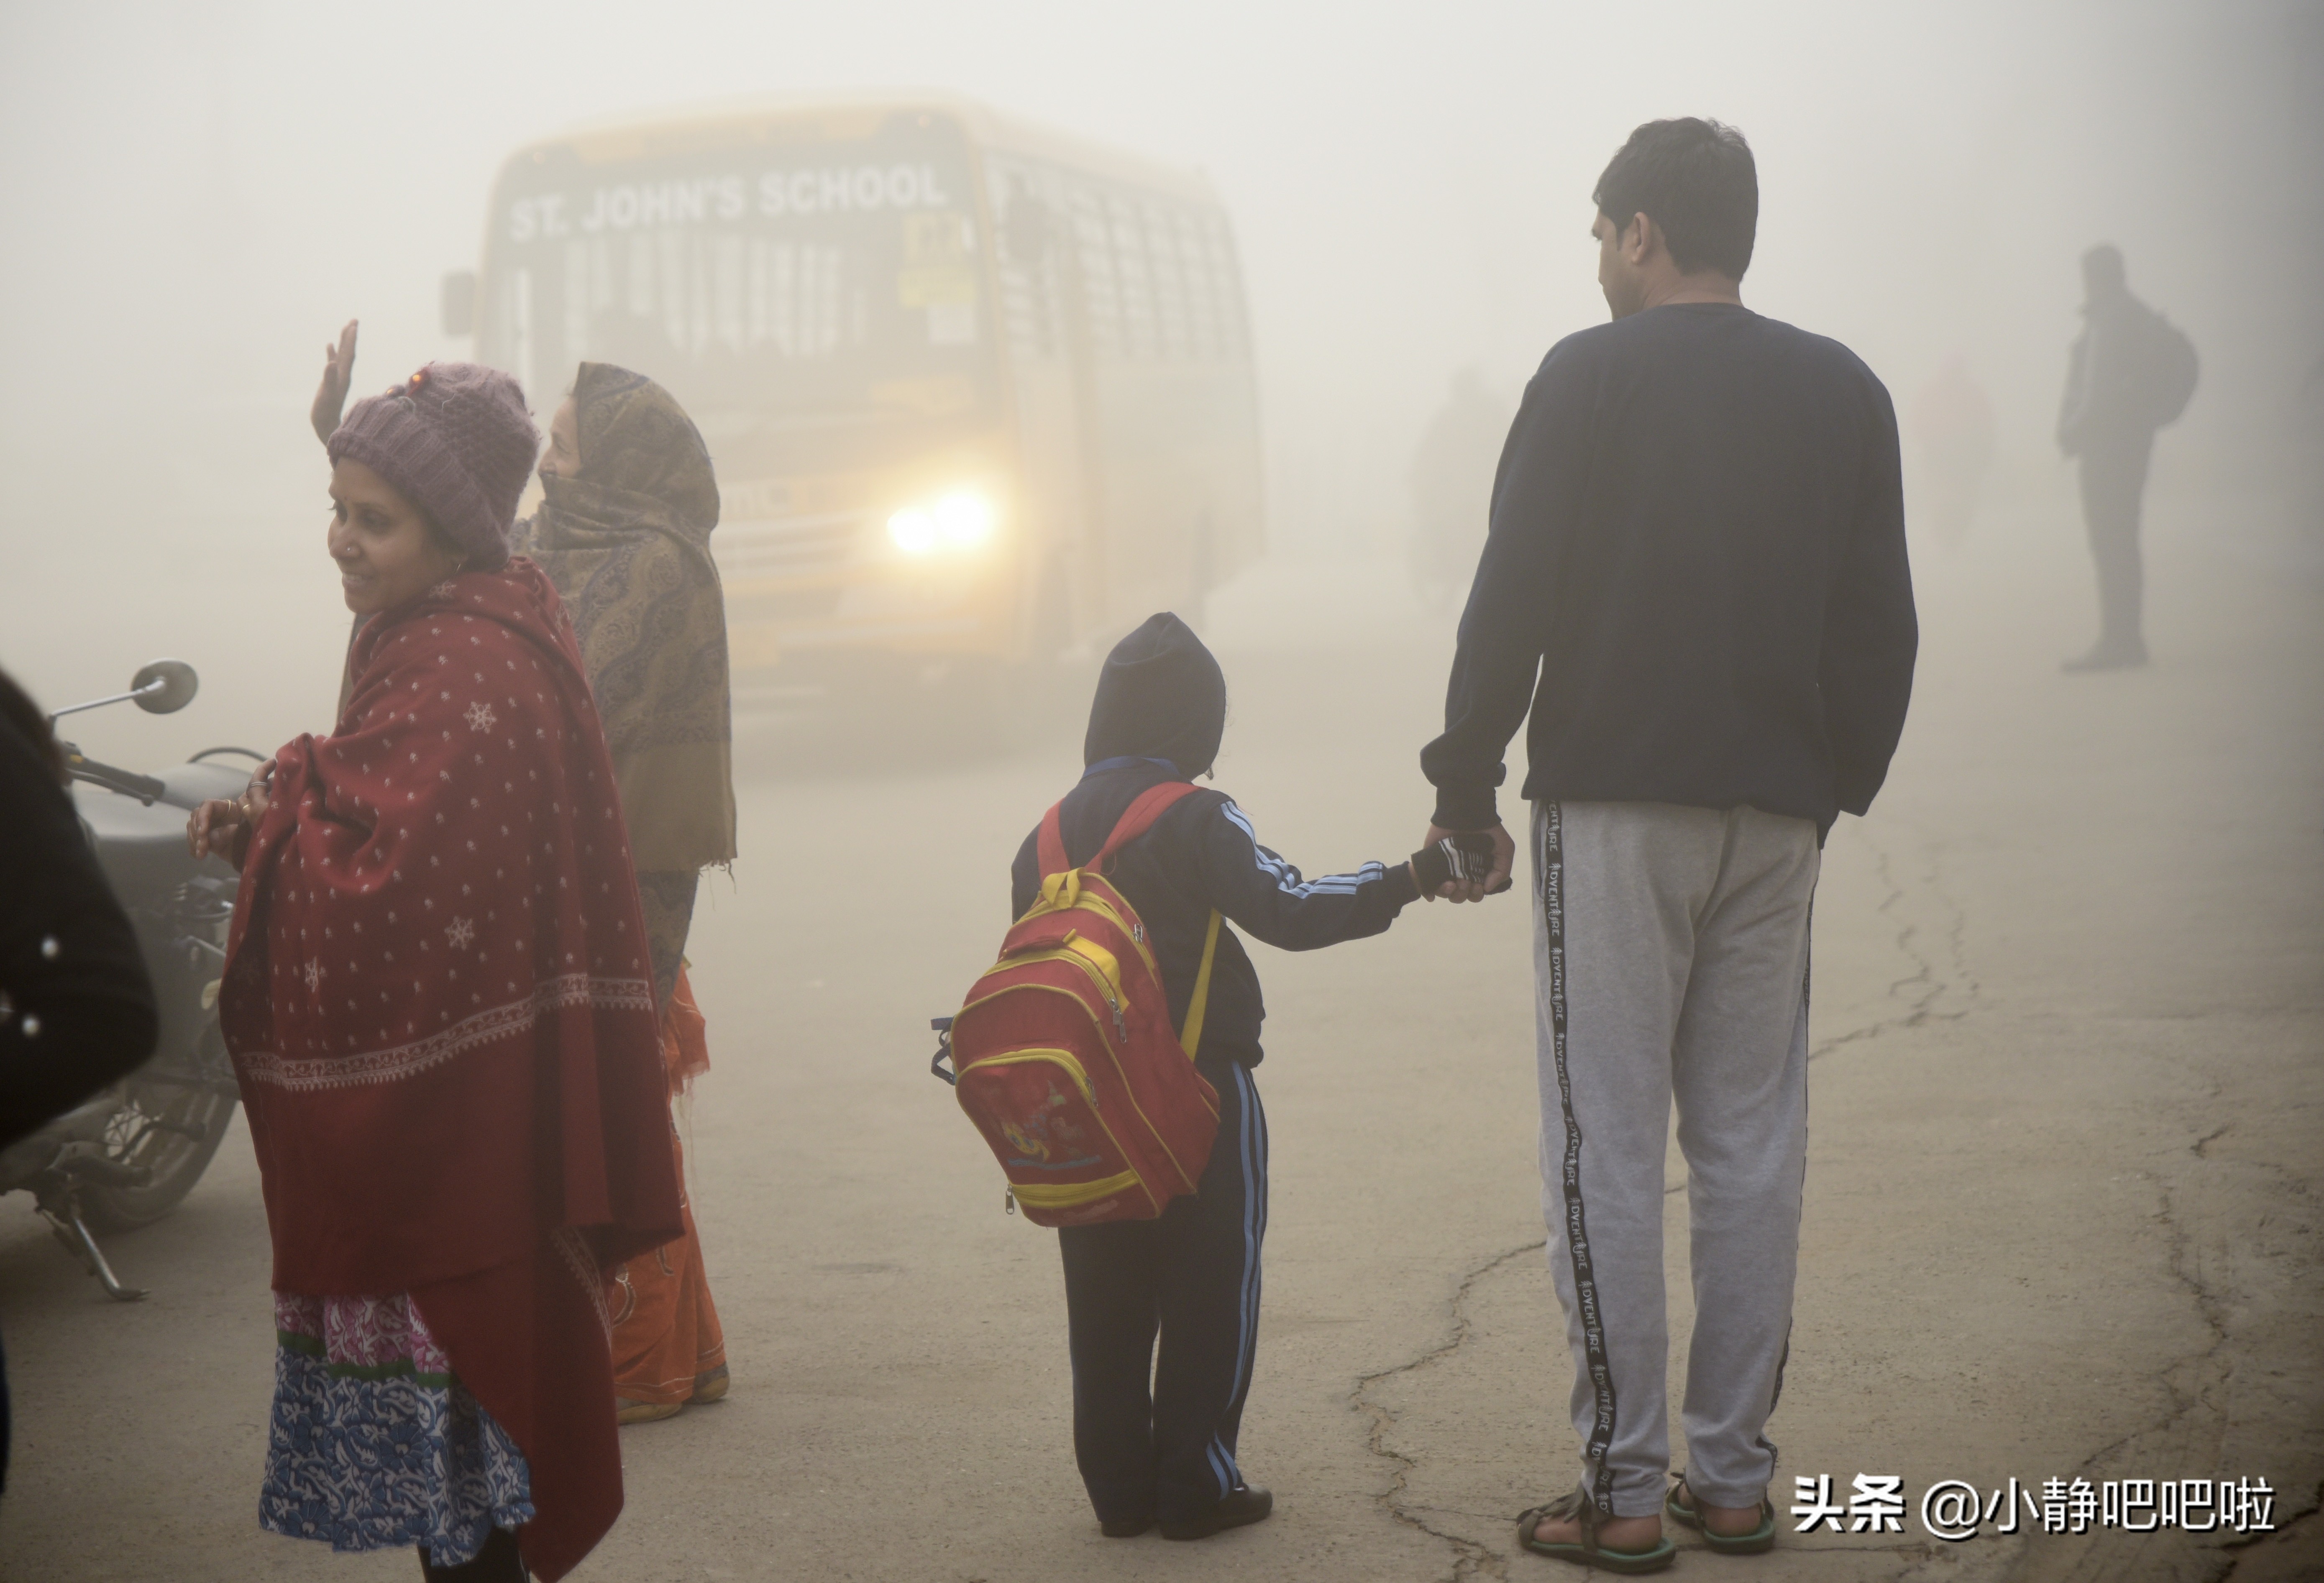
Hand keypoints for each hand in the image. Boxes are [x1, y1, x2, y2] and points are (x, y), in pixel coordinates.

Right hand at [186, 765, 271, 865]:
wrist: (268, 853)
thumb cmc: (266, 827)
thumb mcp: (264, 805)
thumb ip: (261, 784)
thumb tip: (271, 761)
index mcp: (229, 807)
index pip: (207, 806)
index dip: (203, 816)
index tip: (205, 830)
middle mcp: (220, 817)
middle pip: (196, 817)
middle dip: (196, 830)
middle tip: (203, 844)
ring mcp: (216, 830)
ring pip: (194, 829)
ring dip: (194, 840)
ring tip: (201, 852)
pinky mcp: (214, 844)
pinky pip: (196, 843)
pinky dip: (194, 848)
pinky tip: (199, 855)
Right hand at [310, 319, 358, 444]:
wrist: (327, 427)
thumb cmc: (326, 413)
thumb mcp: (327, 395)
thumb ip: (329, 379)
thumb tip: (332, 363)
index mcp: (344, 376)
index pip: (349, 354)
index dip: (351, 339)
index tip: (353, 324)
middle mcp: (343, 375)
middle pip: (349, 351)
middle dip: (351, 336)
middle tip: (354, 320)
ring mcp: (338, 377)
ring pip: (342, 355)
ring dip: (343, 342)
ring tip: (346, 327)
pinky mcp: (331, 381)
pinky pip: (333, 363)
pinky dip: (332, 353)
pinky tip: (330, 345)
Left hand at [1422, 821, 1514, 902]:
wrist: (1467, 811)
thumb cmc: (1487, 829)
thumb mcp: (1504, 848)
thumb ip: (1502, 870)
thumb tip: (1487, 888)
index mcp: (1476, 872)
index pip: (1475, 894)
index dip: (1476, 894)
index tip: (1479, 885)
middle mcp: (1460, 872)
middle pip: (1460, 896)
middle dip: (1464, 894)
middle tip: (1465, 880)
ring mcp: (1444, 868)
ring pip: (1444, 893)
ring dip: (1449, 893)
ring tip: (1452, 882)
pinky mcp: (1431, 862)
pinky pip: (1428, 883)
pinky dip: (1429, 891)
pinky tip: (1434, 890)